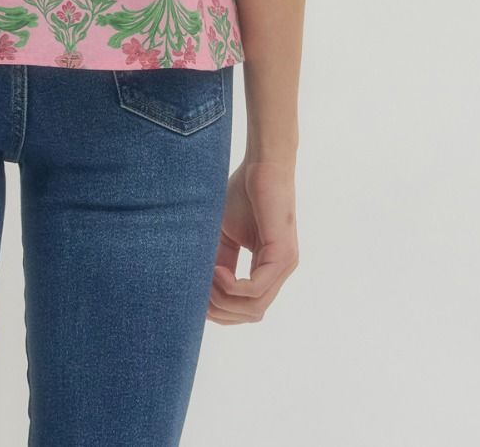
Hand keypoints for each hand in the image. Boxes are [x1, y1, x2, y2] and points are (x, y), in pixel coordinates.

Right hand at [207, 157, 298, 323]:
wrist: (262, 165)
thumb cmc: (242, 193)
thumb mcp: (224, 234)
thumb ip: (218, 261)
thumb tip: (199, 288)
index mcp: (267, 269)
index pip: (247, 307)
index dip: (220, 309)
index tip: (195, 297)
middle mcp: (279, 272)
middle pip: (250, 314)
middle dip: (220, 310)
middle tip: (197, 294)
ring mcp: (284, 266)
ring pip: (253, 307)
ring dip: (223, 299)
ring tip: (204, 279)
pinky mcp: (282, 256)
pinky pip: (255, 289)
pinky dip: (231, 285)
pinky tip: (216, 270)